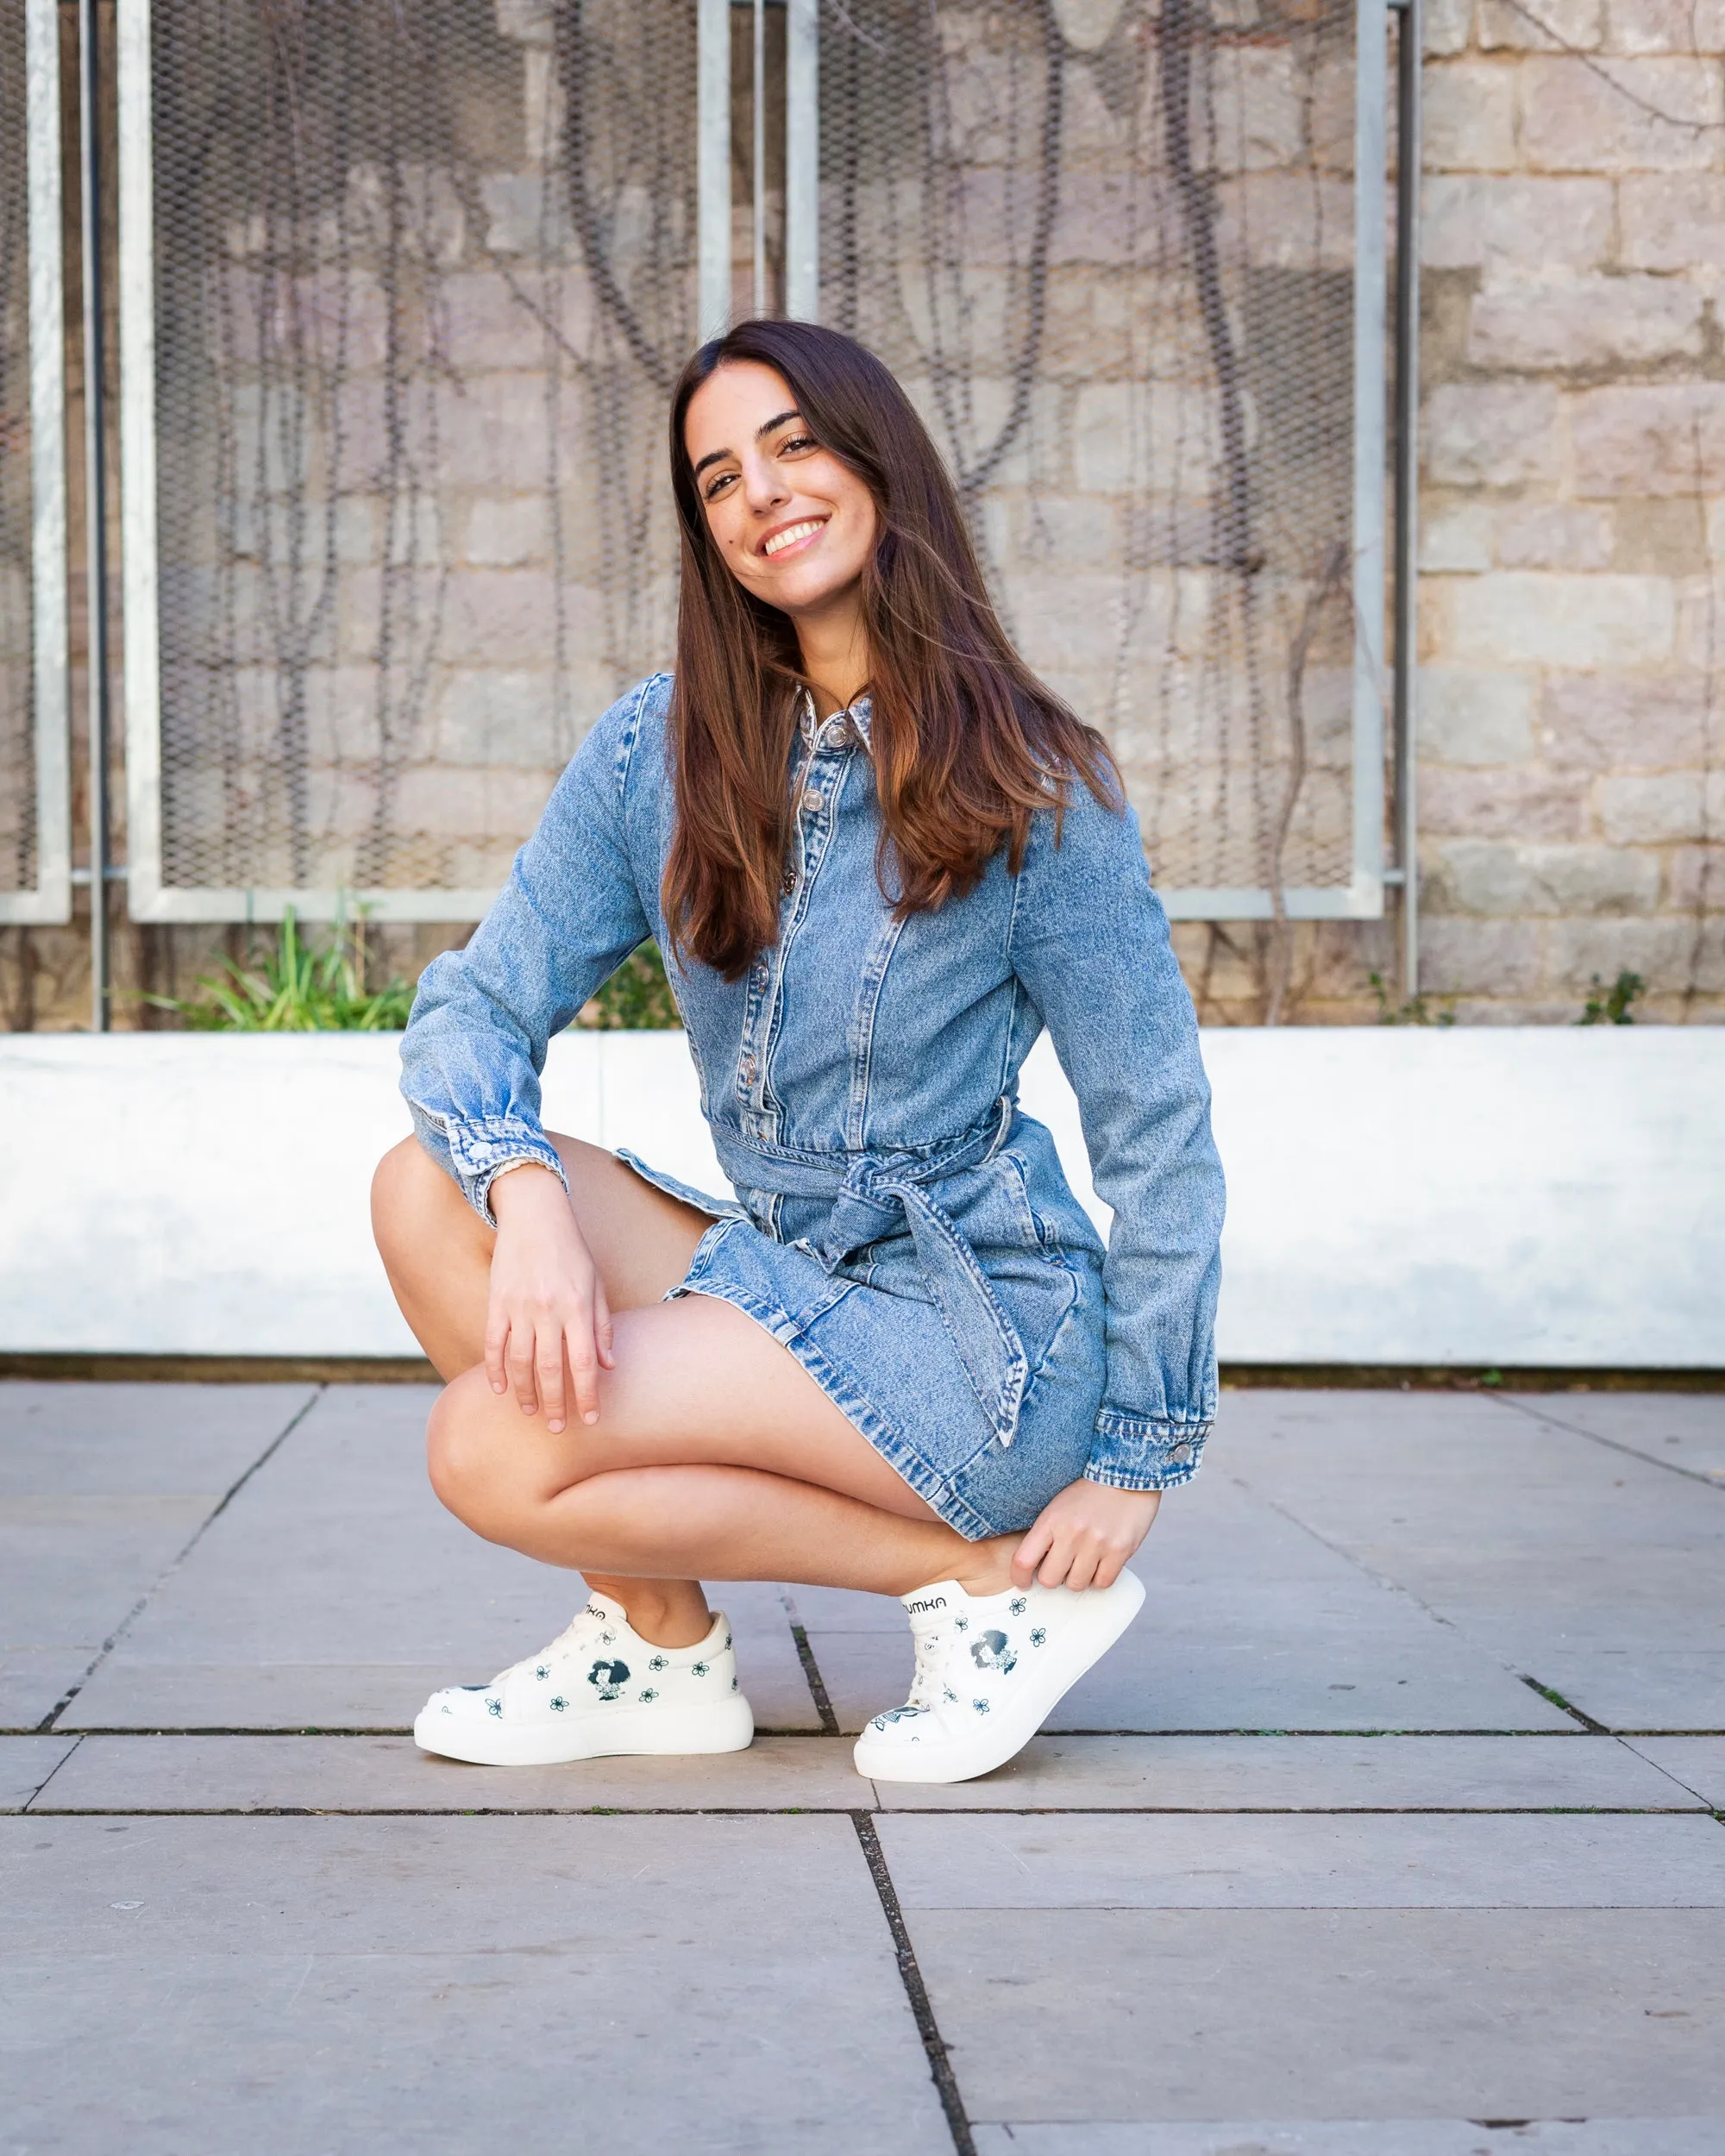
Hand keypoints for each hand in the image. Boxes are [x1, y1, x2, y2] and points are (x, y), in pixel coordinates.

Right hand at [485, 1165, 613, 1433]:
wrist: (534, 1214)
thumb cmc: (572, 1251)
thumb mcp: (596, 1284)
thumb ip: (602, 1326)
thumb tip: (608, 1365)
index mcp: (578, 1307)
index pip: (583, 1363)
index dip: (587, 1395)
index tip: (590, 1420)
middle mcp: (548, 1311)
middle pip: (549, 1369)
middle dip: (556, 1403)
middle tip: (558, 1428)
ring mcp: (519, 1307)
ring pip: (519, 1362)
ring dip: (525, 1392)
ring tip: (531, 1412)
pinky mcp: (496, 1302)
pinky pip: (492, 1344)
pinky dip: (495, 1369)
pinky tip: (499, 1389)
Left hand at [1012, 1480, 1161, 1591]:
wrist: (1125, 1475)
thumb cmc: (1087, 1495)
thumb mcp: (1057, 1507)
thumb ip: (1045, 1535)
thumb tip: (1032, 1568)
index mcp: (1051, 1520)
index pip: (1023, 1561)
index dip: (1020, 1578)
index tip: (1024, 1582)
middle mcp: (1071, 1533)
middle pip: (1049, 1580)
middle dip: (1053, 1578)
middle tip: (1060, 1568)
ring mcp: (1096, 1543)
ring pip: (1076, 1584)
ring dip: (1077, 1578)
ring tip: (1083, 1561)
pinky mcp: (1120, 1551)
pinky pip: (1102, 1583)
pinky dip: (1099, 1578)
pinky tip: (1100, 1563)